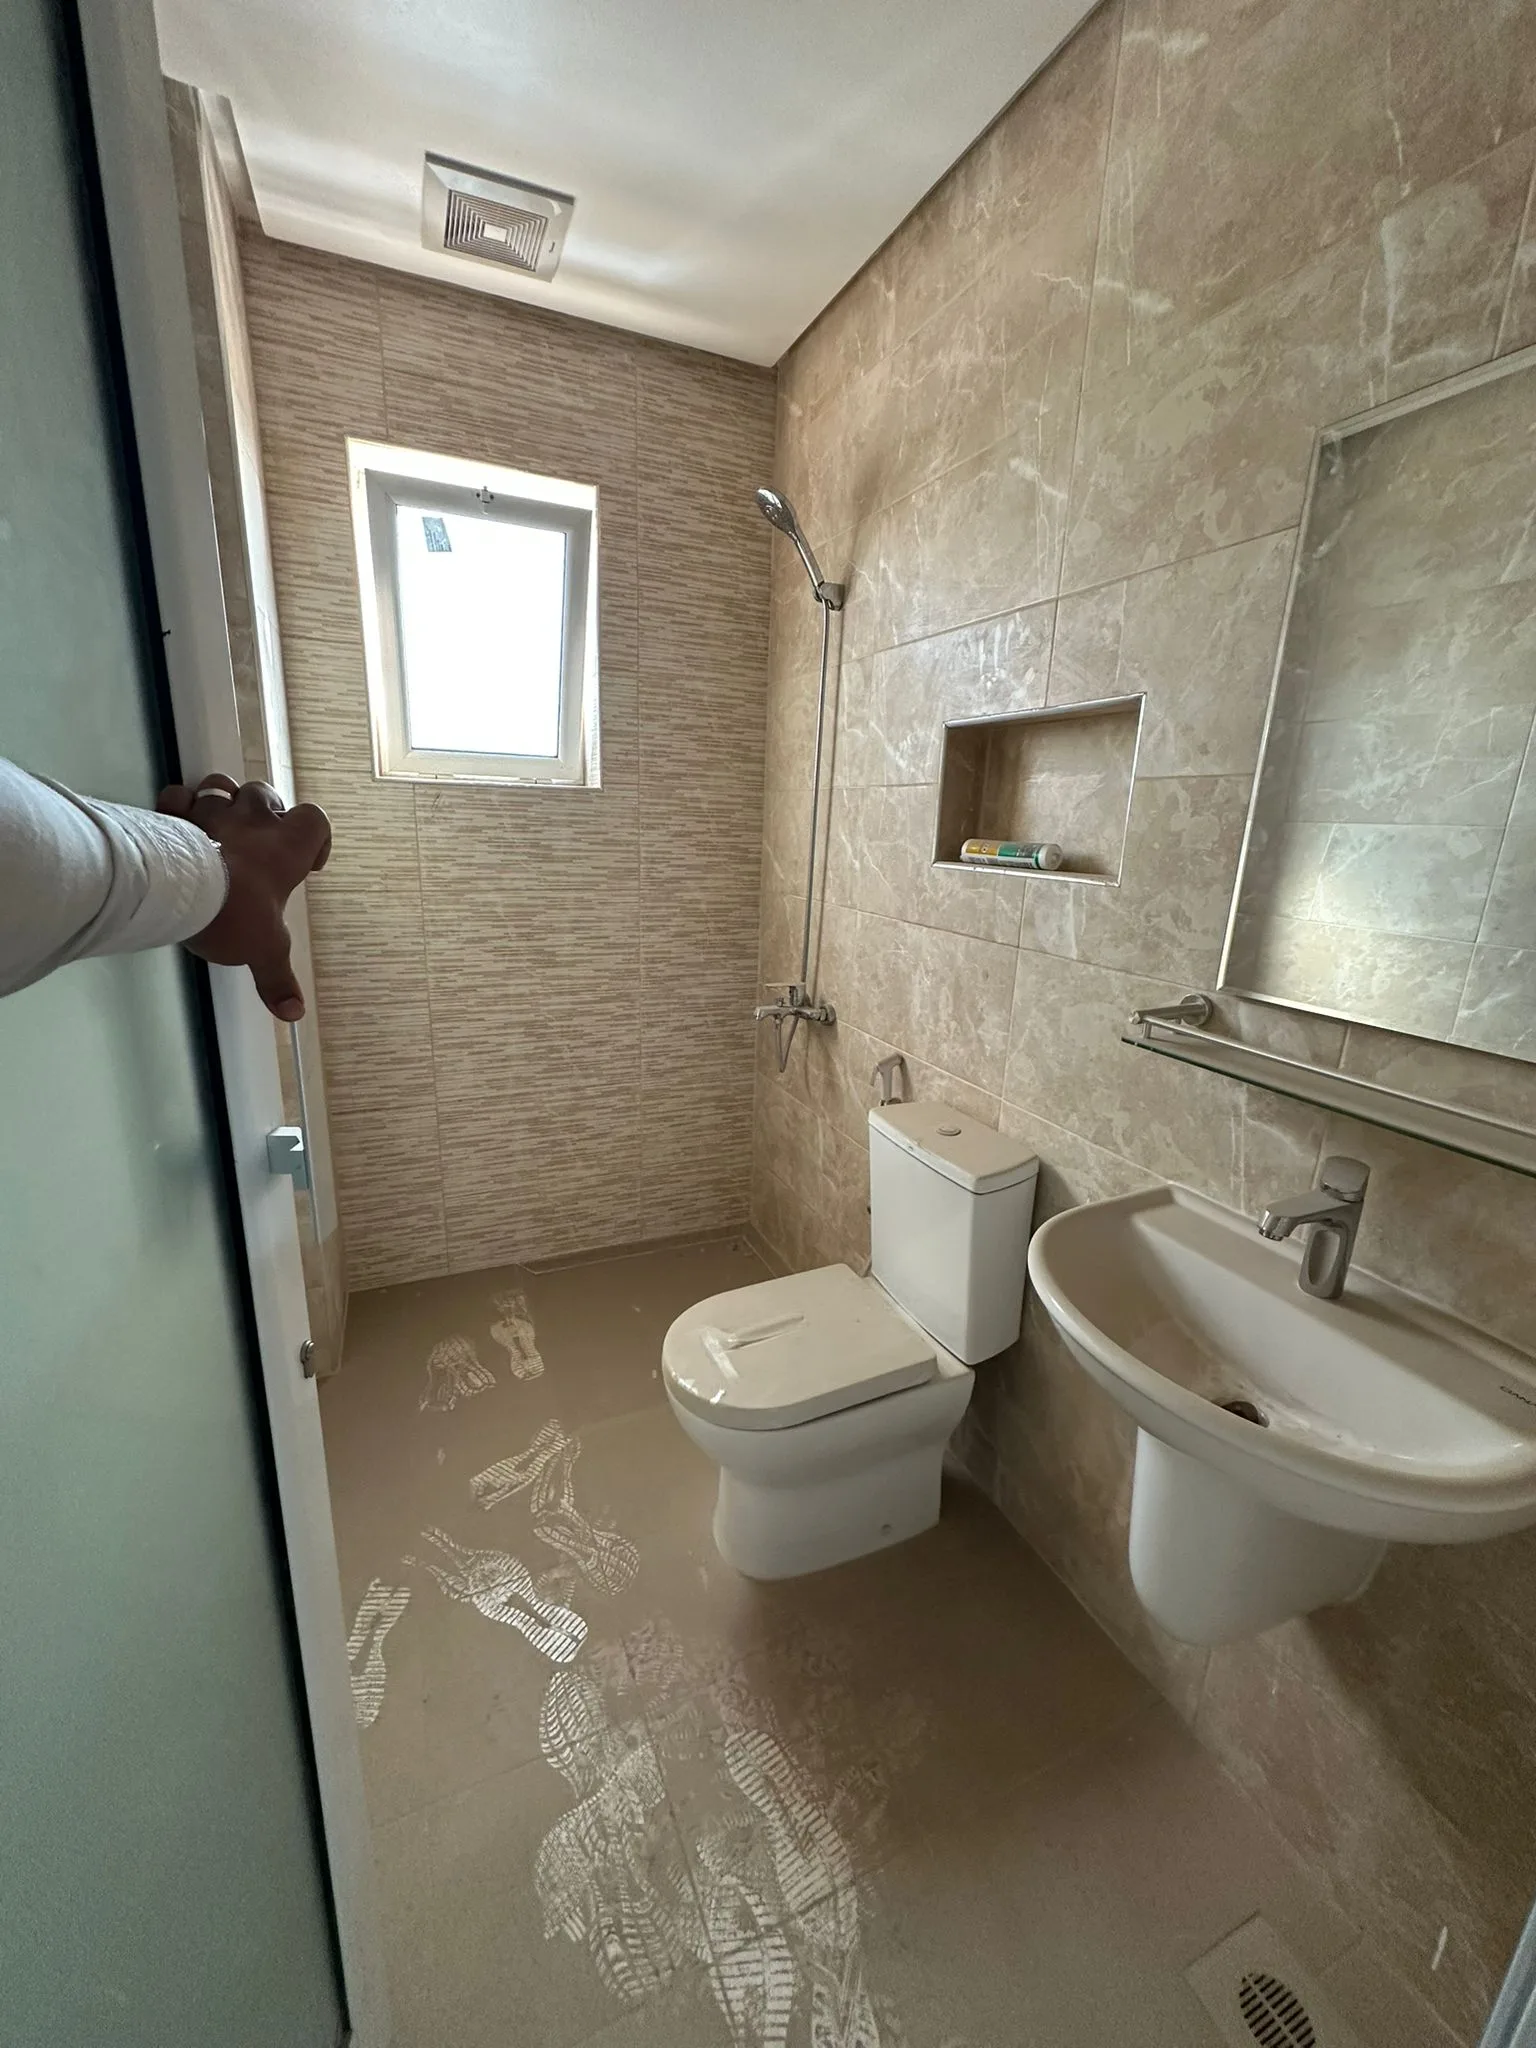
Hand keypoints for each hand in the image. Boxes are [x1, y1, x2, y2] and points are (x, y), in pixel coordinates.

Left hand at [156, 772, 331, 1020]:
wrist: (180, 892)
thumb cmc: (234, 913)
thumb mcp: (264, 951)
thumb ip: (277, 978)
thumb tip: (294, 1011)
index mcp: (286, 848)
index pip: (316, 821)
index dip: (316, 837)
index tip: (309, 861)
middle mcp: (254, 821)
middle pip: (266, 794)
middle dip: (264, 810)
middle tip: (258, 839)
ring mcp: (213, 812)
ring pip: (223, 785)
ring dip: (222, 797)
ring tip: (218, 821)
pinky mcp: (177, 814)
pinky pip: (179, 794)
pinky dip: (178, 803)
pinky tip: (178, 820)